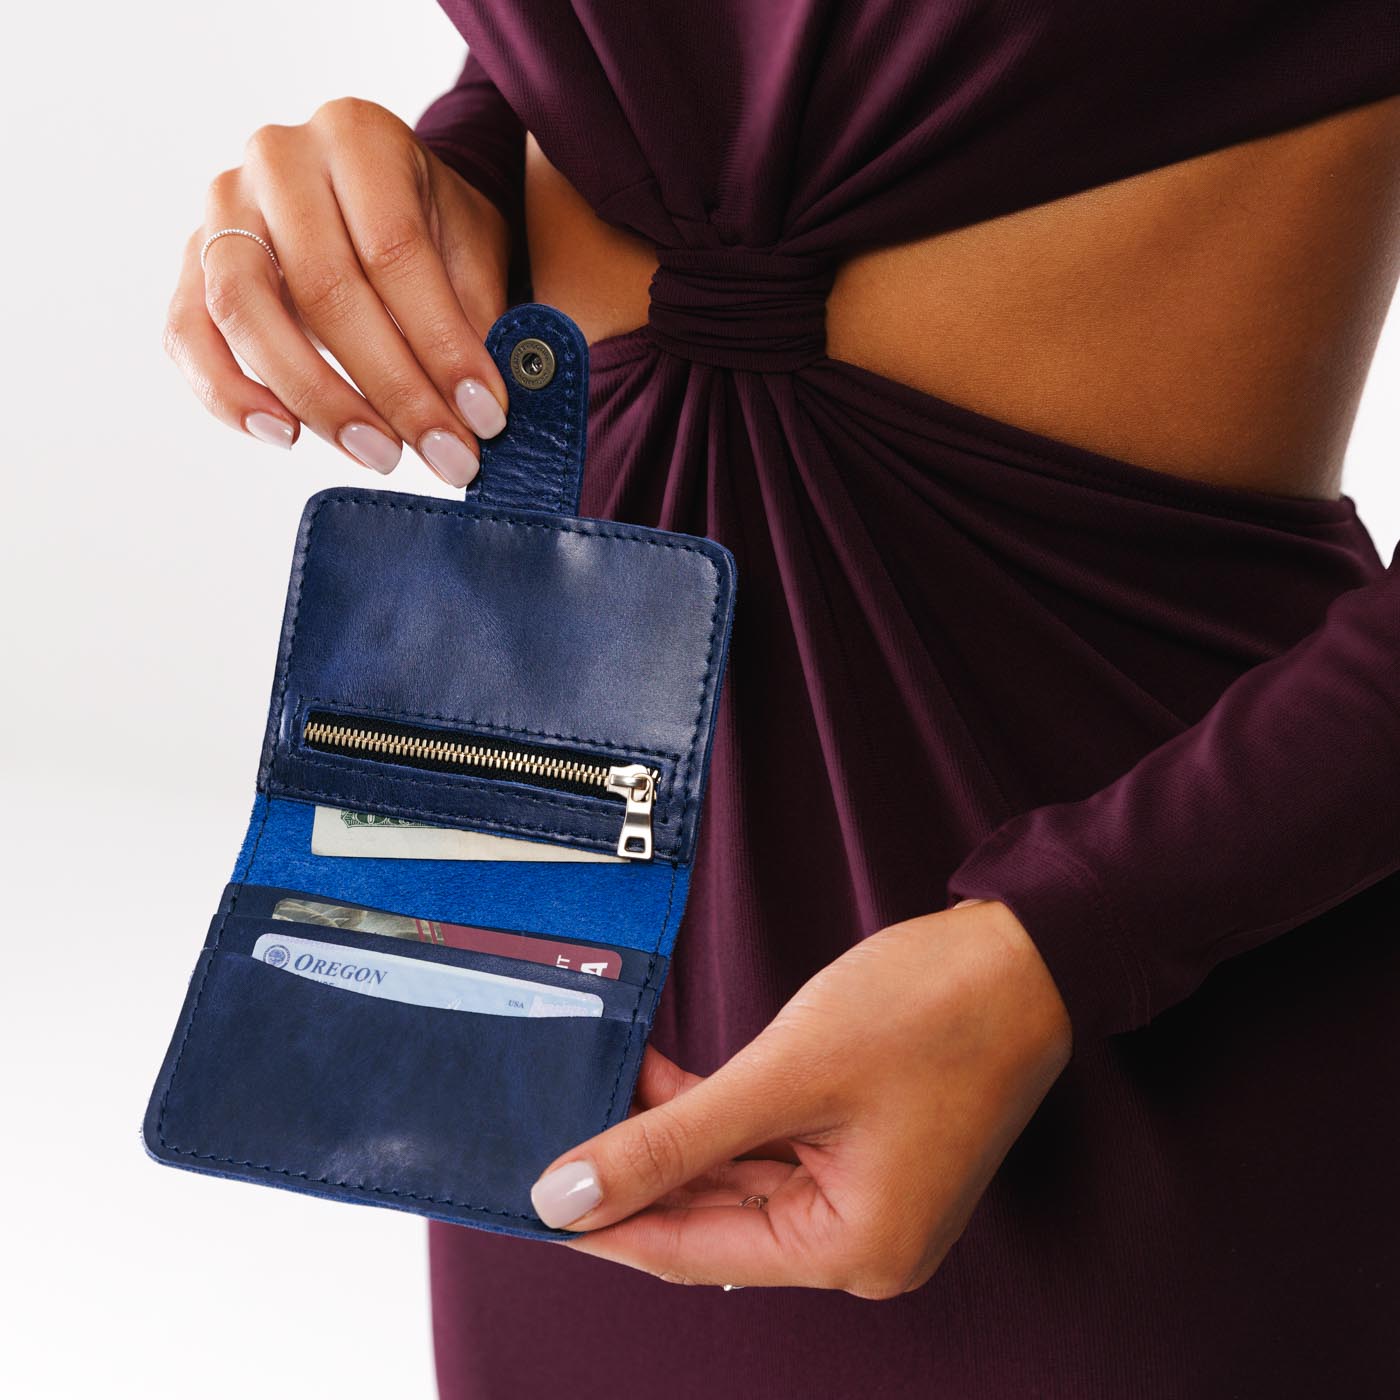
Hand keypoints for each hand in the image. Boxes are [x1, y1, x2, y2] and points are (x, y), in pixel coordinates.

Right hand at [162, 97, 511, 485]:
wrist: (374, 203)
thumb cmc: (430, 228)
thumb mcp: (471, 254)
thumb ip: (476, 322)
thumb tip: (481, 412)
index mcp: (357, 137)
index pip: (396, 251)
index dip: (443, 345)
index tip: (485, 416)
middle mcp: (278, 159)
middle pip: (324, 287)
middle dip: (394, 389)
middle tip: (445, 455)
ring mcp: (221, 208)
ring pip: (245, 311)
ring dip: (318, 399)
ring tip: (381, 455)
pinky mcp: (190, 264)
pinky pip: (187, 334)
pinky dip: (229, 394)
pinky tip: (286, 435)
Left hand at [529, 899, 1071, 1296]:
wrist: (1025, 953)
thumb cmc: (929, 1010)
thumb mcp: (782, 1075)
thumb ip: (671, 1140)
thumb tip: (570, 1195)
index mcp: (854, 1250)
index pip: (692, 1249)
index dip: (606, 1221)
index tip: (533, 1196)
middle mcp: (863, 1242)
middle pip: (713, 1216)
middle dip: (637, 1166)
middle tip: (558, 1127)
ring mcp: (868, 1196)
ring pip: (738, 1178)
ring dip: (674, 1134)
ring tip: (603, 1087)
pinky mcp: (866, 1150)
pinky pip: (771, 1148)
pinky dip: (719, 1116)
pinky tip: (662, 1079)